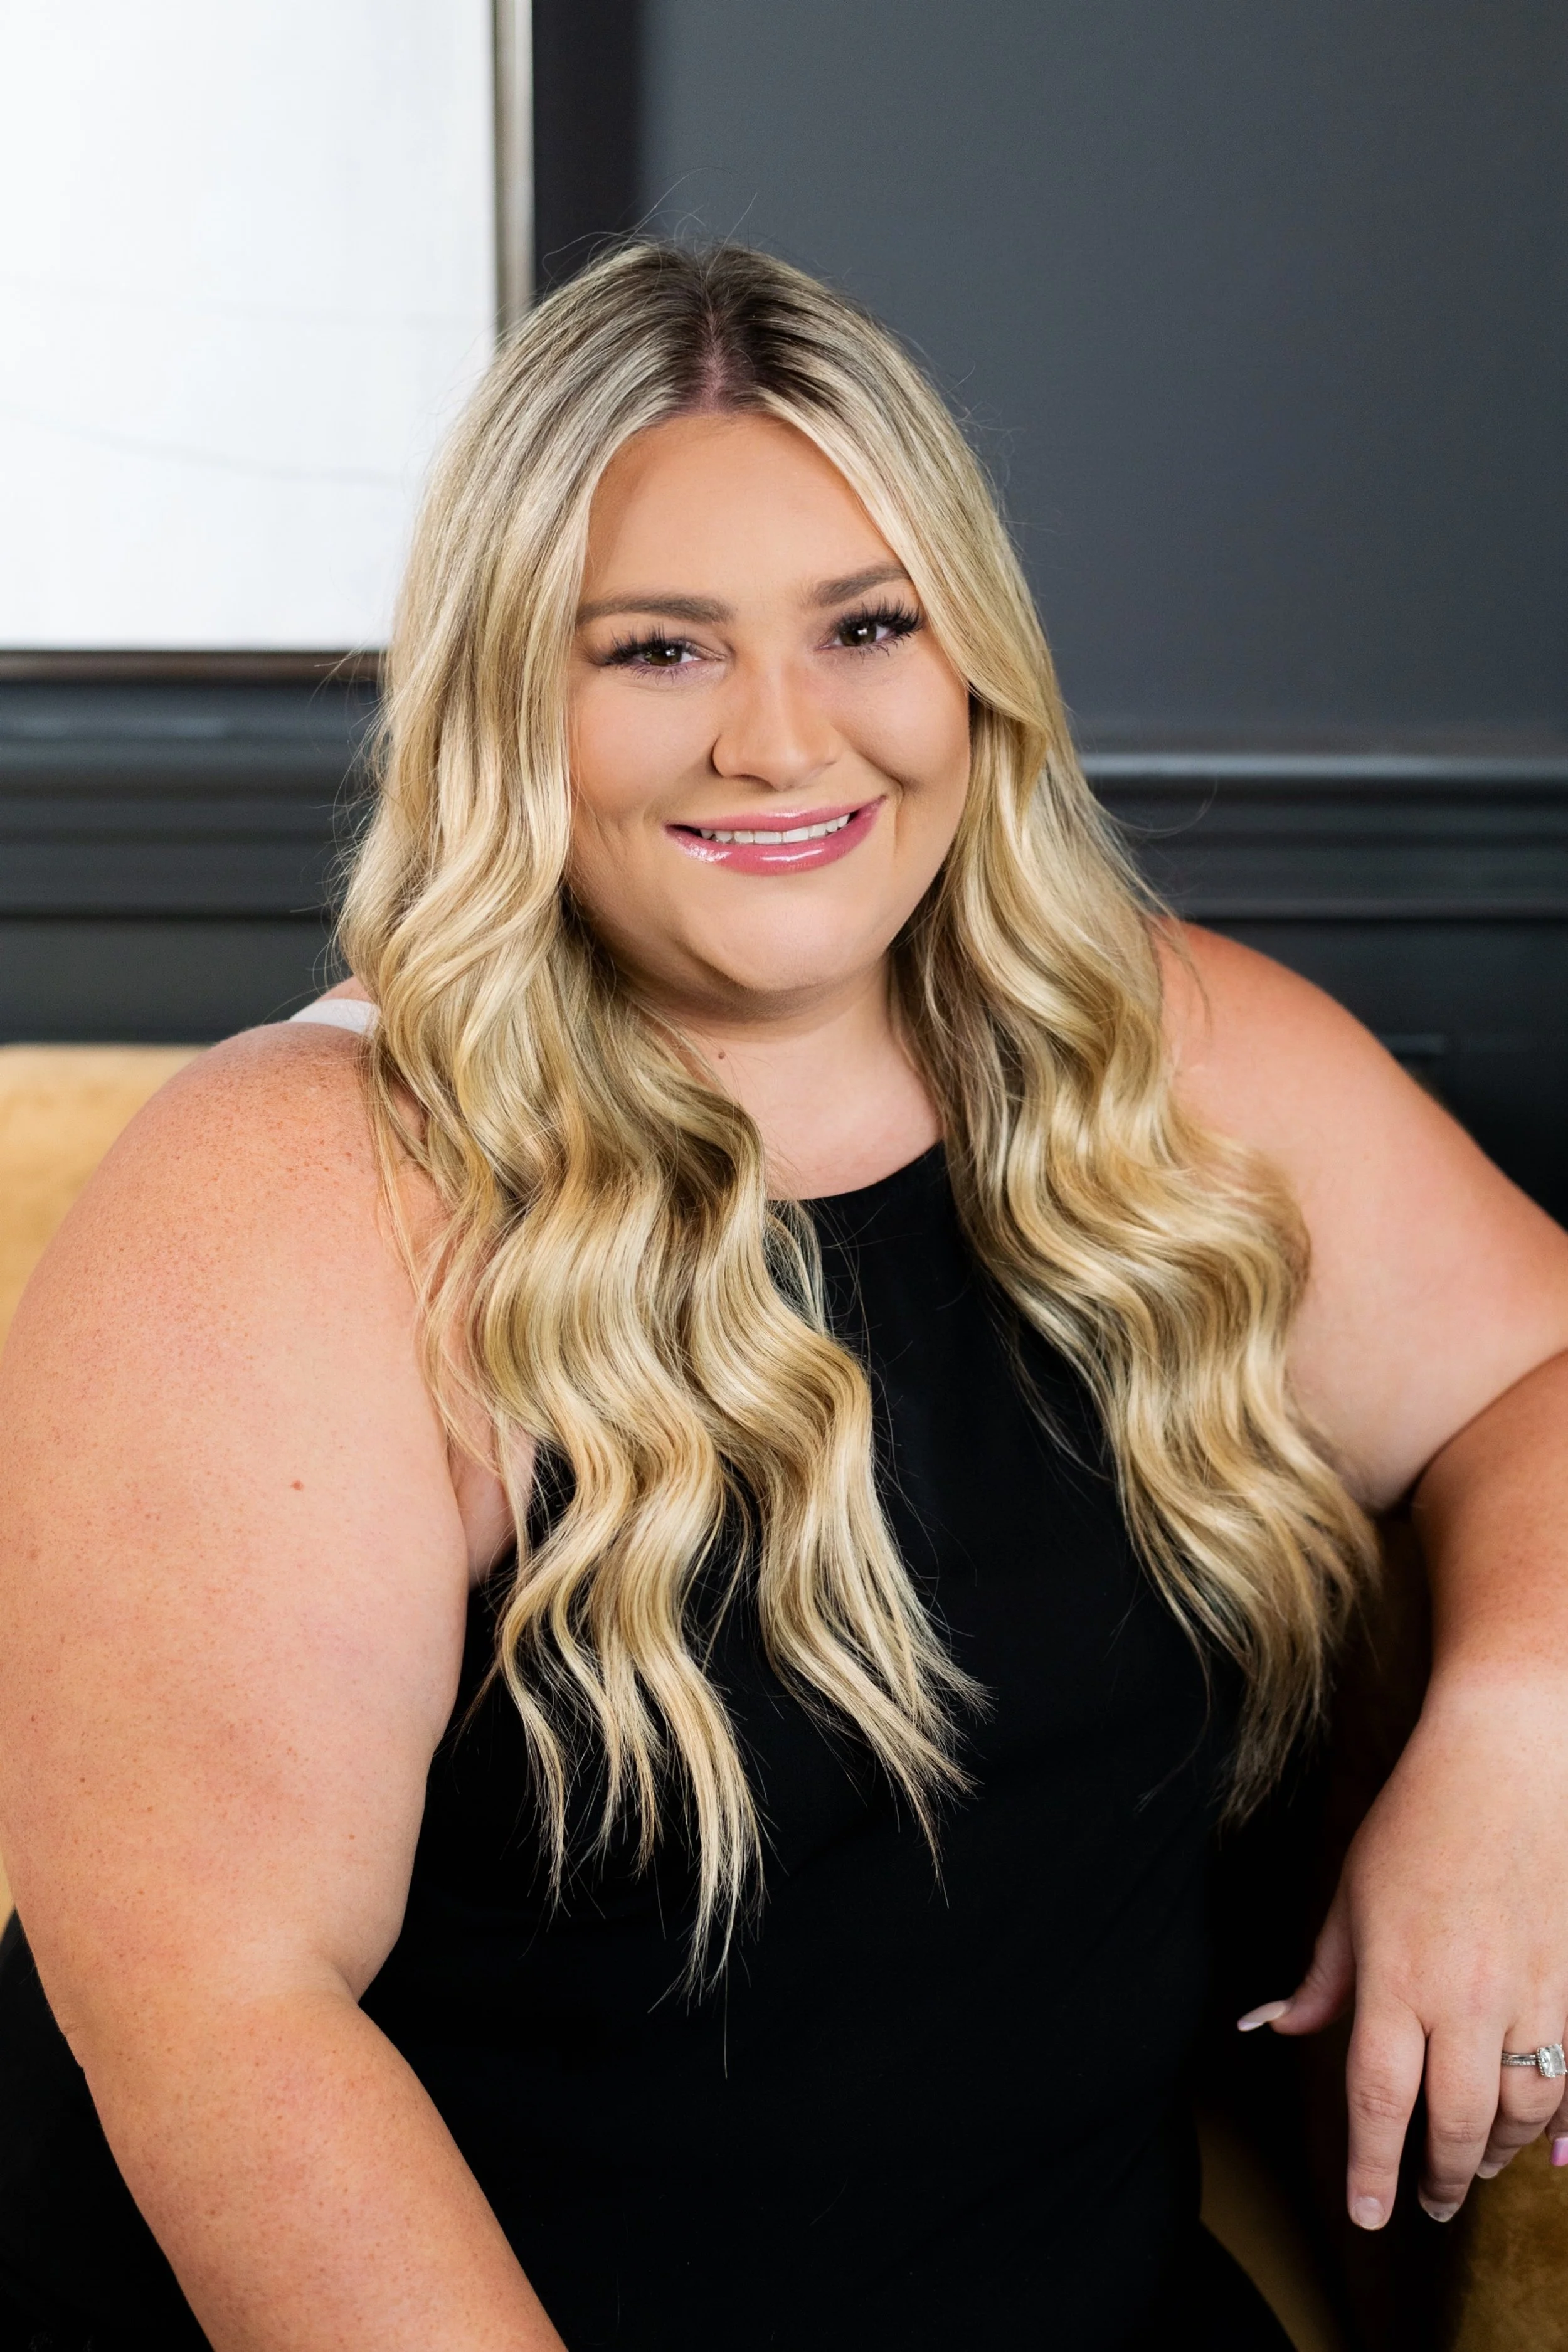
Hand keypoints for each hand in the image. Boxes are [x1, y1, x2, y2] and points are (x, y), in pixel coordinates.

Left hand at [1236, 1674, 1567, 2226]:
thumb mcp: (1351, 1894)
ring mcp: (1529, 1992)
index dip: (1371, 2165)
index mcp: (1397, 1975)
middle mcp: (1465, 1996)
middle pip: (1451, 2122)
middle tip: (1426, 2207)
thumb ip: (1323, 1976)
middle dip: (1436, 2177)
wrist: (1509, 1763)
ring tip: (1471, 2168)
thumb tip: (1275, 2028)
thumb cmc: (1417, 1822)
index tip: (1366, 2214)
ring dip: (1493, 2153)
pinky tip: (1542, 2147)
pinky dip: (1556, 2123)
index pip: (1377, 2097)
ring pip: (1518, 2110)